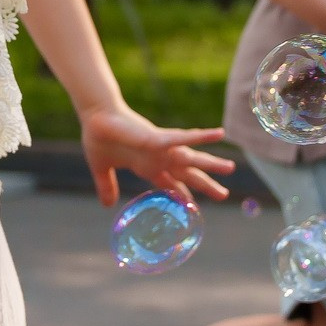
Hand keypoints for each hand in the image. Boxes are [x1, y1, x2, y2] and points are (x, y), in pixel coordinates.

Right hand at [78, 104, 235, 207]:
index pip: (170, 184)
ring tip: (231, 168)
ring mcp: (160, 148)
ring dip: (211, 163)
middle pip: (187, 175)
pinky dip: (200, 137)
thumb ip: (107, 186)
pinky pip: (183, 138)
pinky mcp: (157, 138)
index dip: (182, 196)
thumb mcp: (102, 169)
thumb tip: (107, 205)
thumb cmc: (99, 138)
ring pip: (191, 159)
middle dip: (205, 185)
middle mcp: (159, 158)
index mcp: (147, 166)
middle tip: (224, 195)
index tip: (193, 208)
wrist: (94, 118)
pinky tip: (218, 134)